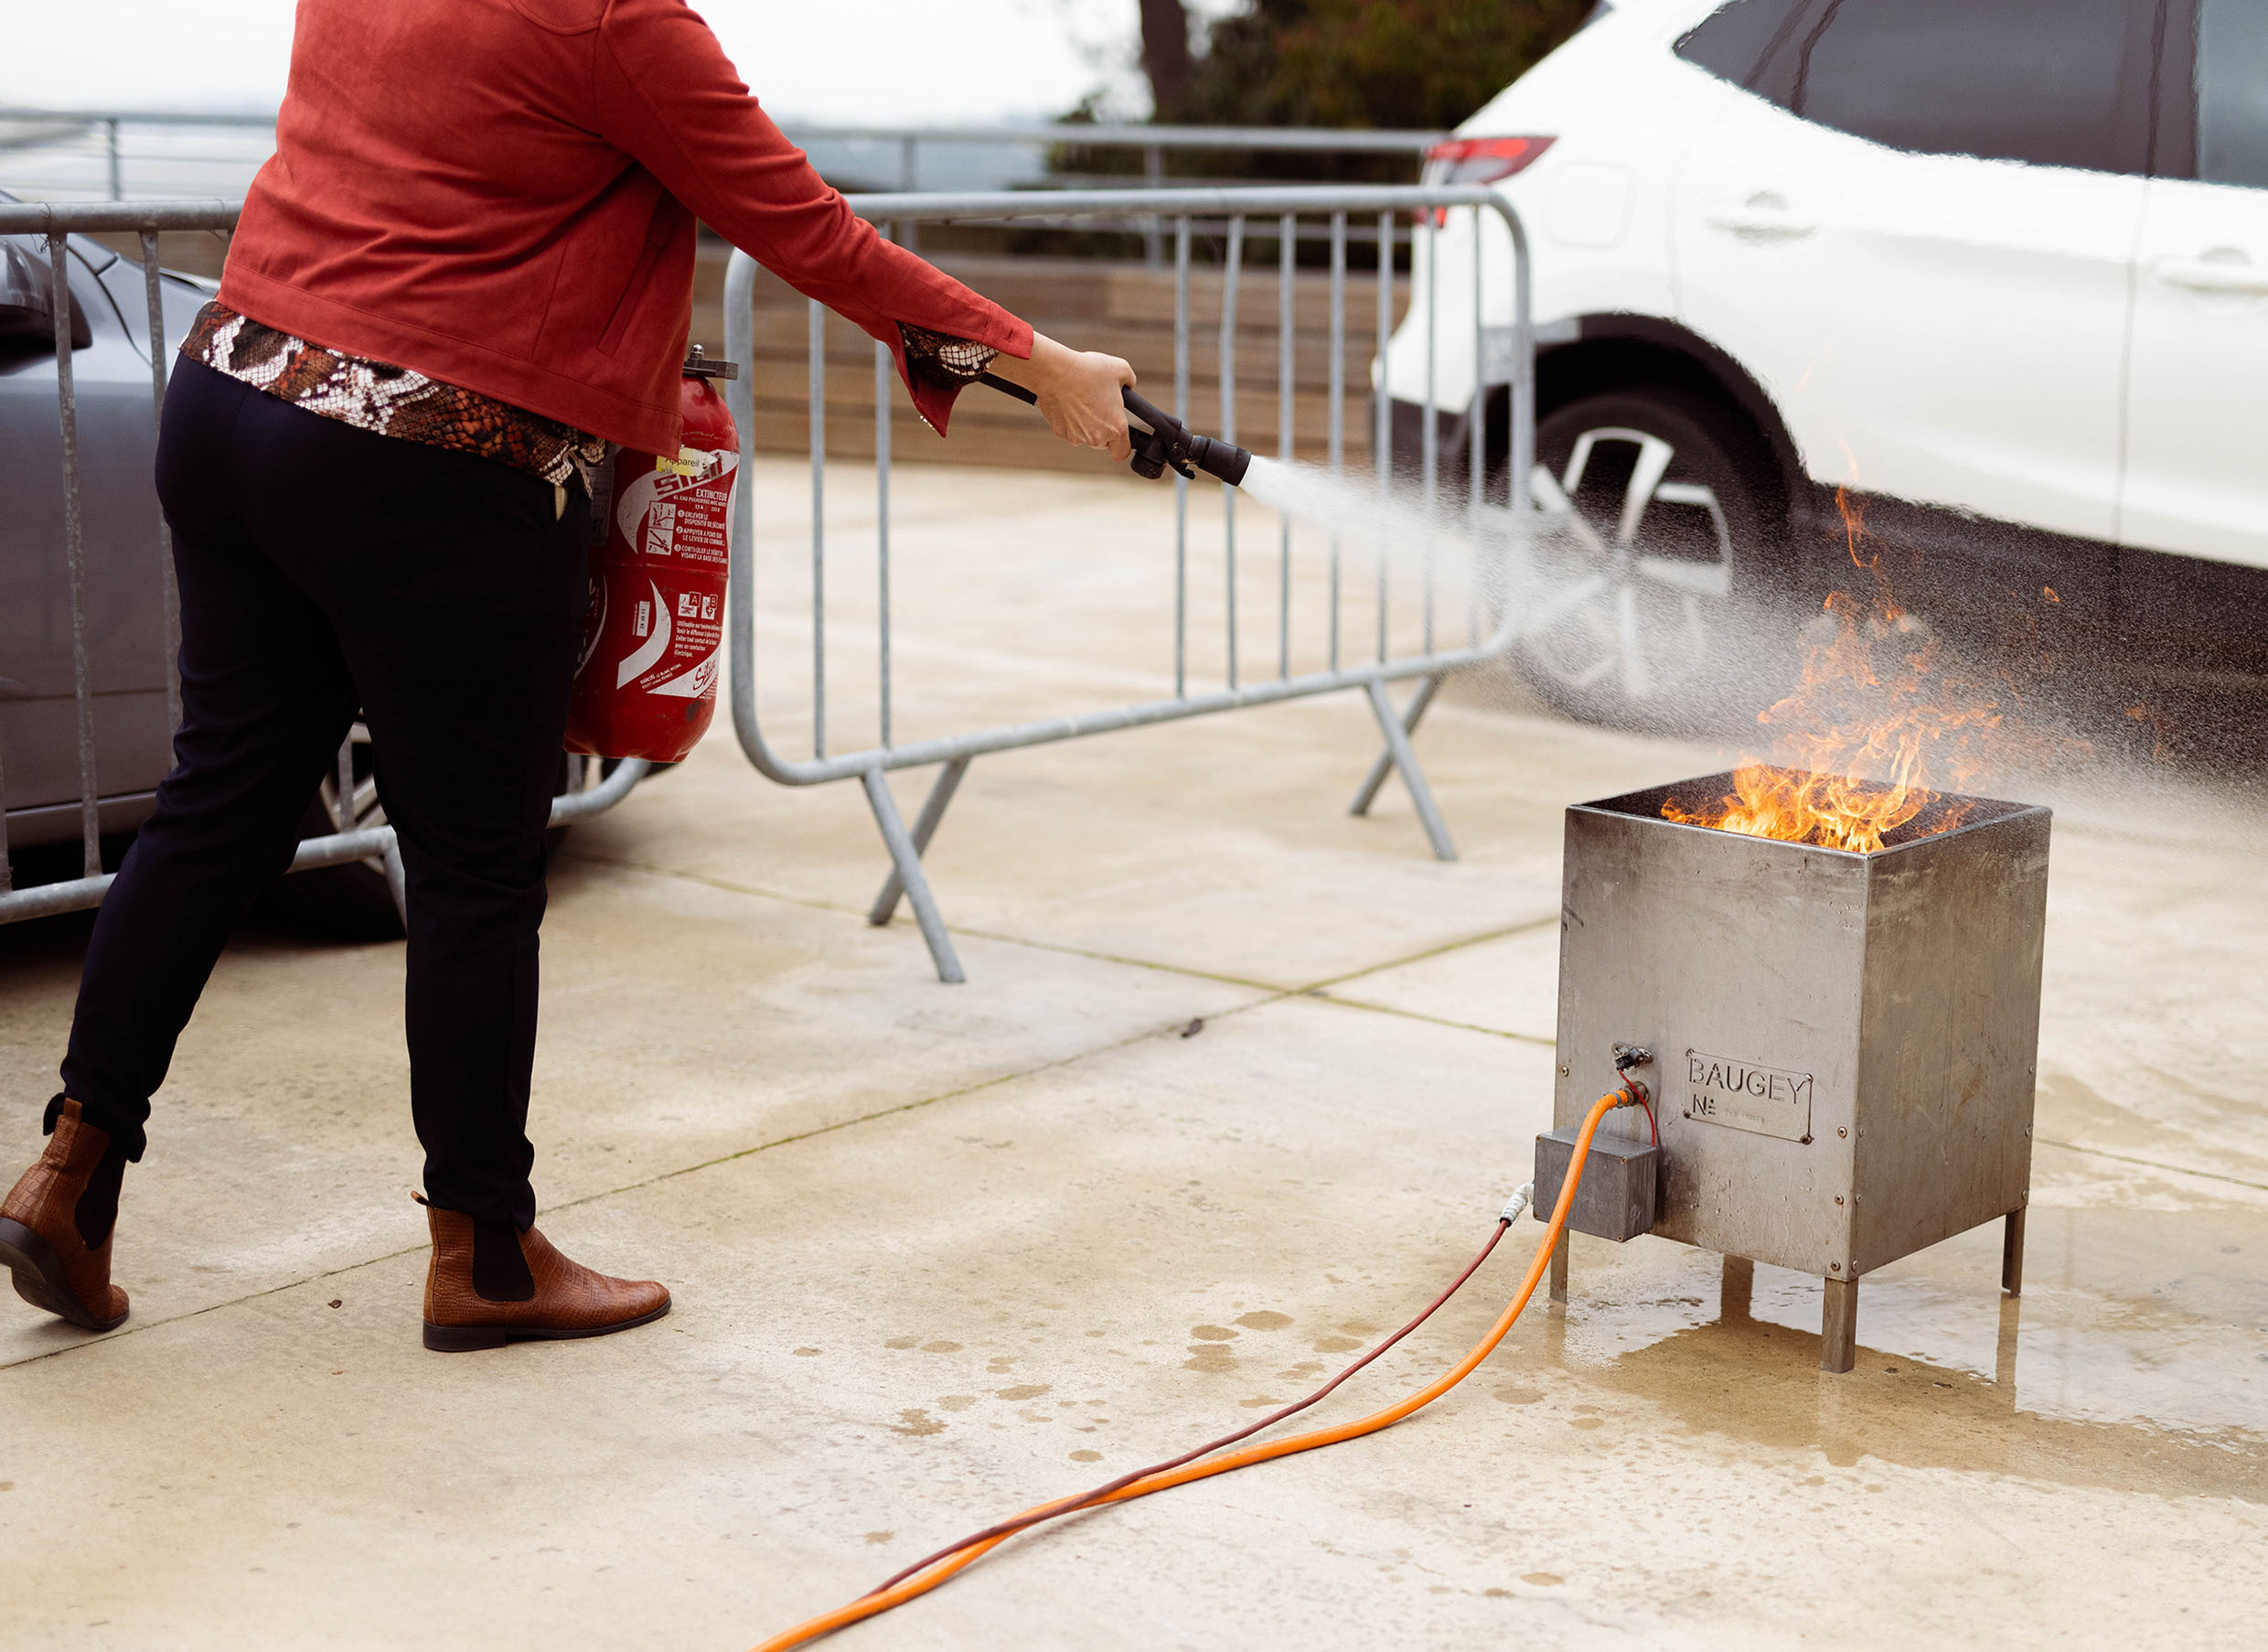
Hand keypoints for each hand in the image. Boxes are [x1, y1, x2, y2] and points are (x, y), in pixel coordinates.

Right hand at [990, 333, 1134, 461]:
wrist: (1056, 372)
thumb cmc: (1087, 370)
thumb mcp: (1121, 369)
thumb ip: (1130, 382)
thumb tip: (1128, 386)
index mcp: (1116, 426)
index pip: (1122, 452)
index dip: (1122, 445)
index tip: (1119, 437)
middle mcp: (1097, 437)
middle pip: (1103, 443)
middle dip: (1102, 429)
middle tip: (1098, 408)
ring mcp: (1077, 437)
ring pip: (1085, 436)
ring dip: (1085, 425)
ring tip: (1082, 401)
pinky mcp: (1060, 432)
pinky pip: (1069, 431)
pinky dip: (1070, 421)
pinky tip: (1069, 403)